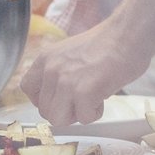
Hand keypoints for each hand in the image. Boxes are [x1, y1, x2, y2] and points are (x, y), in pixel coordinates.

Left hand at [19, 19, 153, 126]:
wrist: (127, 35)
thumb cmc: (106, 45)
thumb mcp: (68, 54)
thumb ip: (58, 72)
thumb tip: (56, 98)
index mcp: (45, 59)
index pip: (27, 89)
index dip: (45, 99)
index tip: (60, 98)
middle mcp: (50, 70)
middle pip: (45, 110)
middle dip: (65, 111)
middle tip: (83, 99)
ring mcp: (66, 82)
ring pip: (58, 120)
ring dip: (78, 114)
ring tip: (92, 99)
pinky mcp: (84, 92)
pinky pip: (83, 119)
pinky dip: (95, 113)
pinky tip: (102, 97)